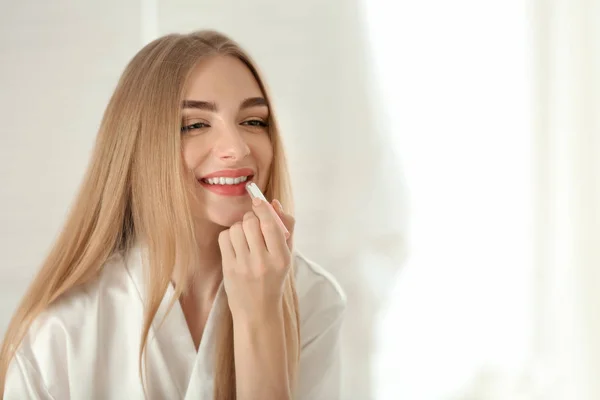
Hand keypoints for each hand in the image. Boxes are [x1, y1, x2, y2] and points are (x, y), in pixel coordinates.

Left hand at [218, 198, 294, 319]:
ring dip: (240, 227)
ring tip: (245, 238)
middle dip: (251, 218)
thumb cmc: (274, 280)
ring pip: (236, 228)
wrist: (258, 312)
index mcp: (281, 258)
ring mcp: (243, 266)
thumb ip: (285, 228)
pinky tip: (235, 245)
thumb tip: (274, 203)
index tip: (258, 200)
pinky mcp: (228, 268)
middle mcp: (262, 262)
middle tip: (253, 226)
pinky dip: (229, 236)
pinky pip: (224, 238)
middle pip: (251, 223)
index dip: (262, 208)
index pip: (270, 225)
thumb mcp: (287, 257)